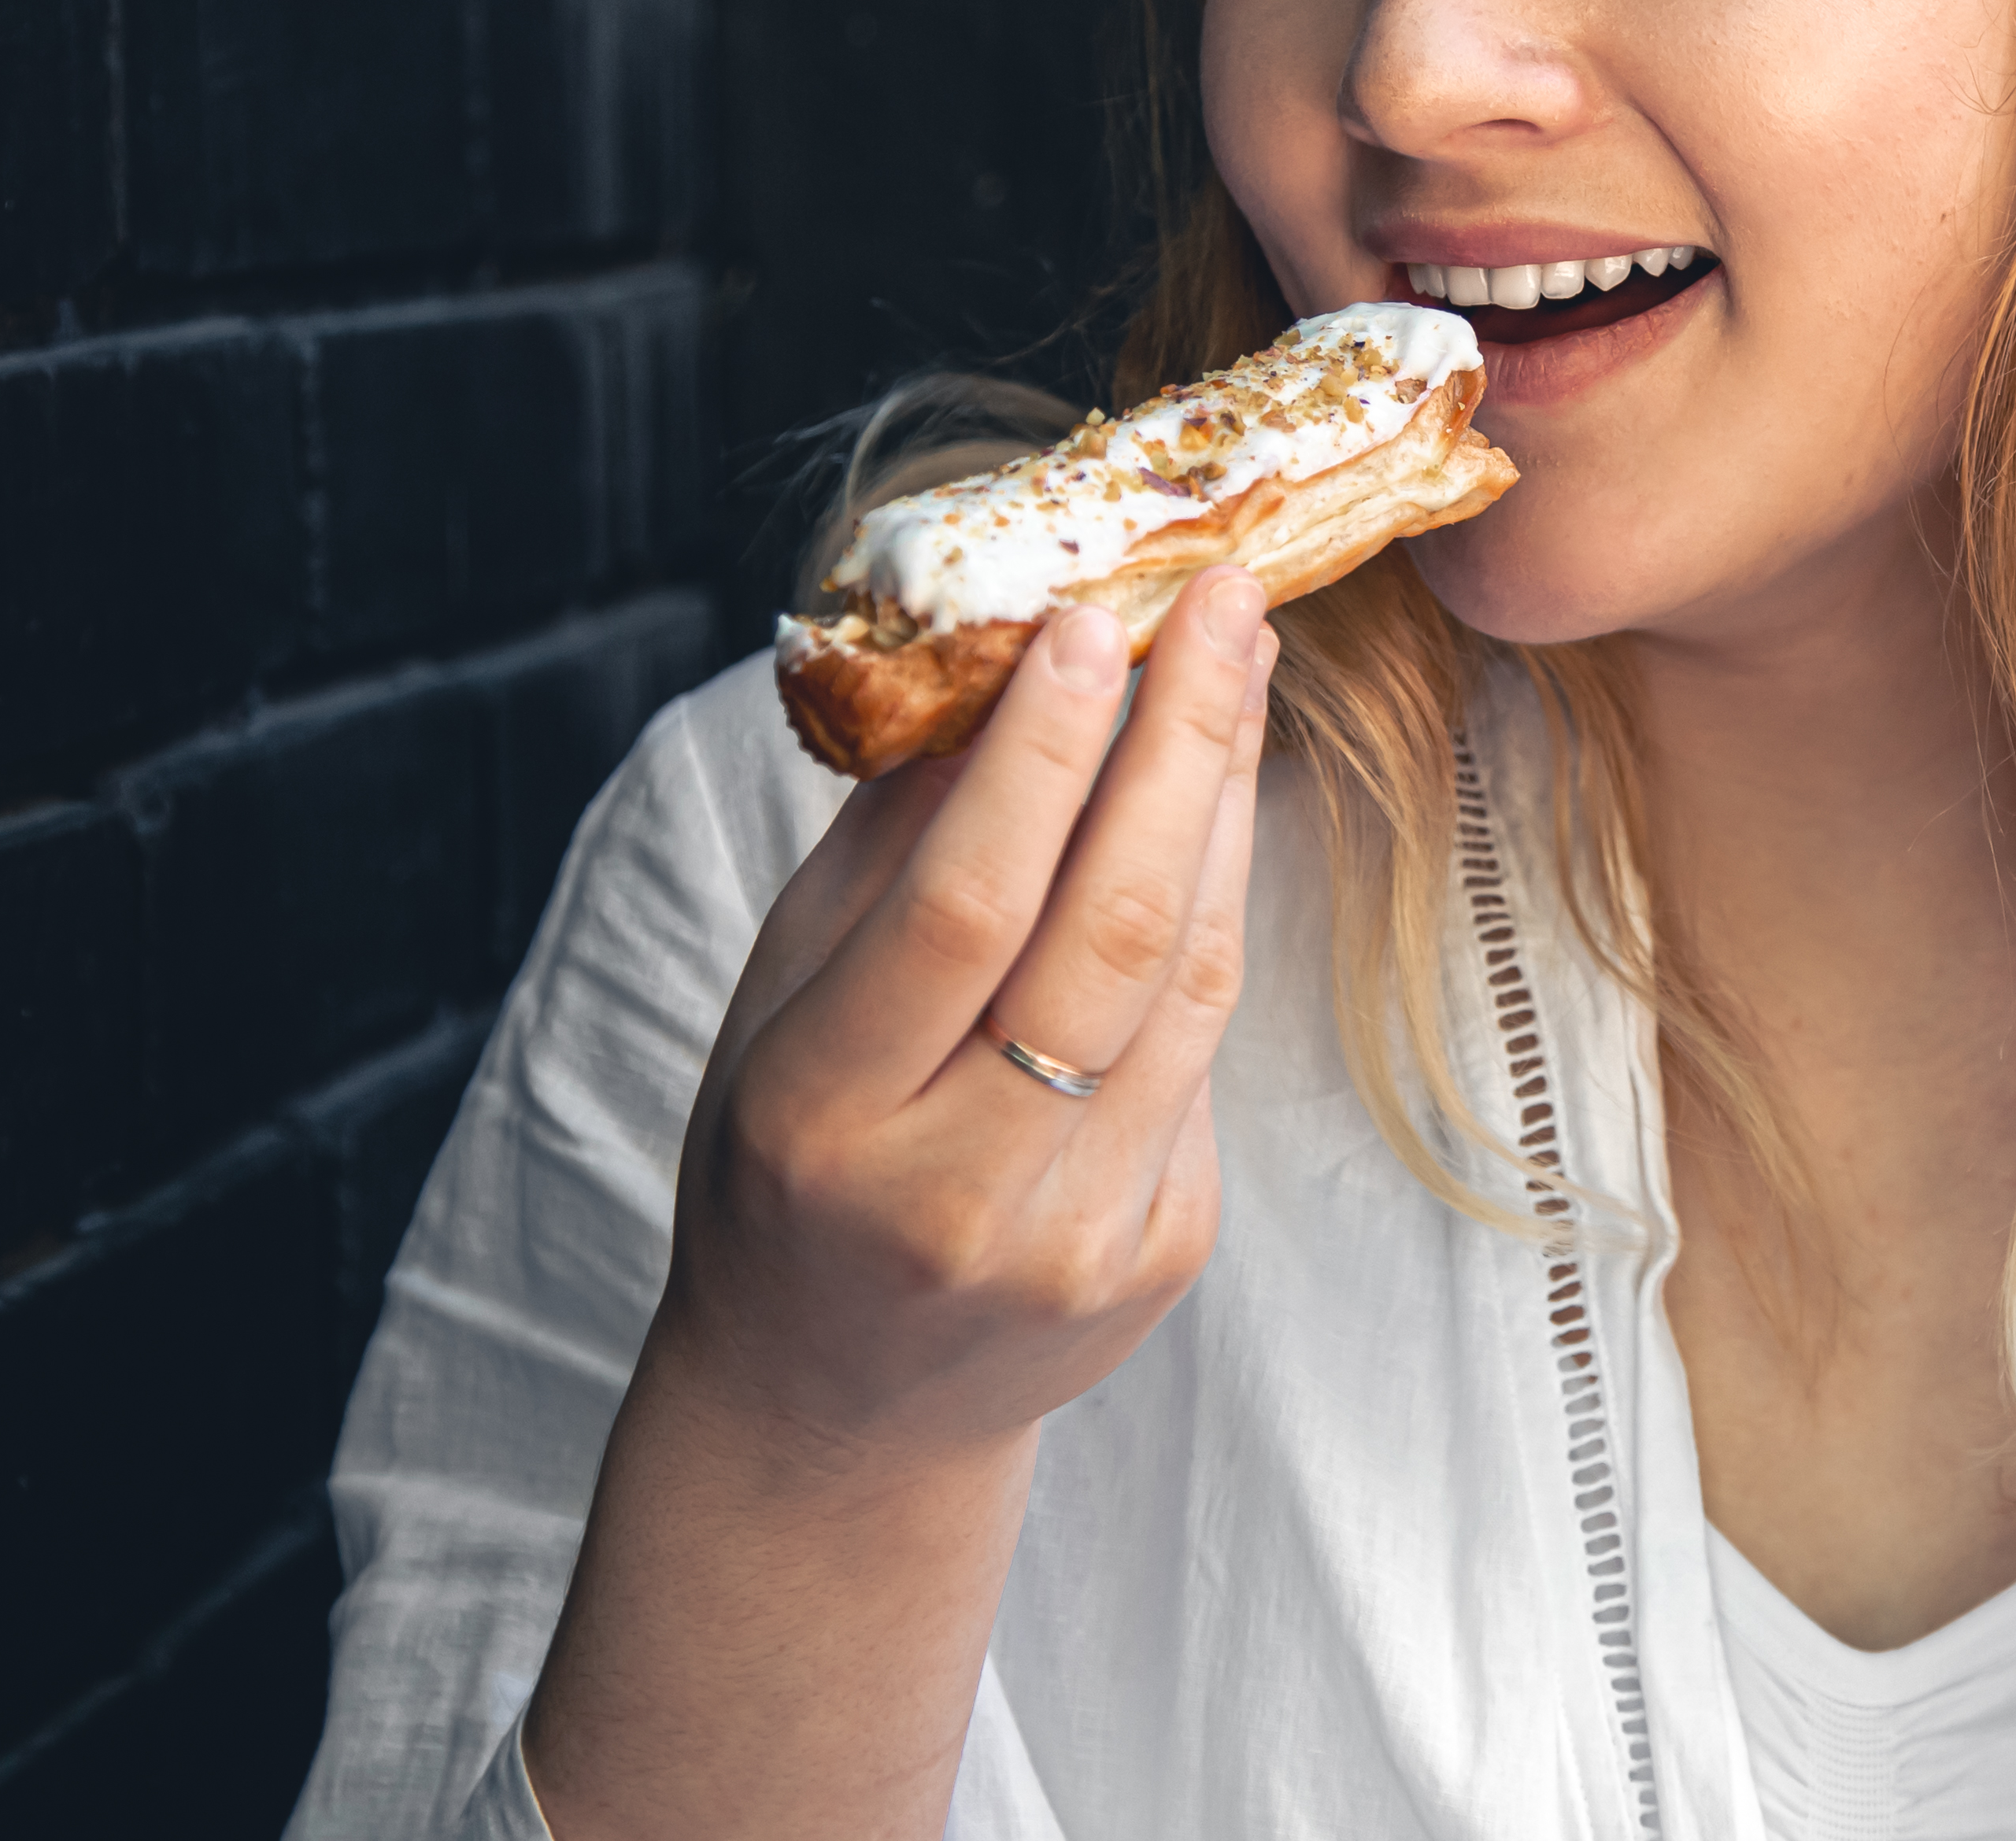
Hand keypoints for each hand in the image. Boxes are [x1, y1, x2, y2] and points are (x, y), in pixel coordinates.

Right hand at [525, 573, 1273, 1840]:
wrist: (835, 1411)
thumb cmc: (785, 1174)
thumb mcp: (776, 1013)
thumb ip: (884, 851)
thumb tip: (998, 662)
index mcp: (823, 1115)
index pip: (962, 906)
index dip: (1041, 755)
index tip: (1094, 620)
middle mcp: (956, 1188)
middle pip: (1107, 932)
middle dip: (1181, 744)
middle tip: (1223, 603)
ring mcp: (1077, 1235)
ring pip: (1188, 981)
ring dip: (1225, 808)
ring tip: (1239, 674)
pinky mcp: (1163, 1255)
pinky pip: (1202, 1052)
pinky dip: (1208, 920)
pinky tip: (1208, 822)